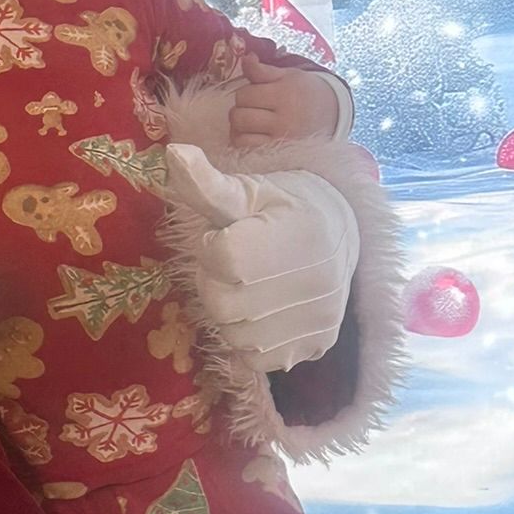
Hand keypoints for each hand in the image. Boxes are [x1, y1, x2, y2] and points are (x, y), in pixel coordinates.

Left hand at [163, 143, 357, 373]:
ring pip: (237, 336)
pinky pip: (257, 359)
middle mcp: (318, 281)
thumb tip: (174, 154)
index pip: (224, 259)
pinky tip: (261, 312)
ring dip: (230, 314)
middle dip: (216, 283)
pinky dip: (249, 340)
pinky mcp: (318, 346)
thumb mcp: (245, 189)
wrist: (339, 233)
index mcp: (299, 234)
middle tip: (236, 264)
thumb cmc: (282, 207)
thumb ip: (206, 183)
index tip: (227, 235)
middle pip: (224, 304)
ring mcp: (320, 318)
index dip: (213, 247)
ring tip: (249, 286)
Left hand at [230, 54, 339, 147]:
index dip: (245, 92)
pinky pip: (246, 149)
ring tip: (249, 120)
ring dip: (238, 126)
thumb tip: (246, 58)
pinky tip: (250, 134)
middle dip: (240, 109)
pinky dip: (242, 141)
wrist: (331, 115)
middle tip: (252, 107)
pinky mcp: (278, 153)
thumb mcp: (288, 75)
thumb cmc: (305, 92)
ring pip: (239, 134)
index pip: (245, 95)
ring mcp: (280, 139)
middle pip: (239, 115)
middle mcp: (282, 120)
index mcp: (284, 95)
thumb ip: (262, 70)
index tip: (255, 93)